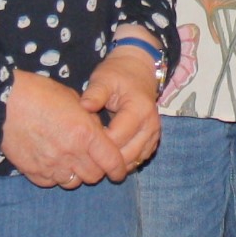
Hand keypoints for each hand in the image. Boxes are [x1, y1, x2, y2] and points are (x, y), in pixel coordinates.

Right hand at [3, 69, 131, 189]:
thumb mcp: (73, 100)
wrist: (3, 102)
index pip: (112, 162)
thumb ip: (90, 121)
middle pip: (94, 176)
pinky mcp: (33, 171)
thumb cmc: (39, 94)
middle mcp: (71, 153)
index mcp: (85, 133)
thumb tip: (99, 135)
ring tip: (71, 161)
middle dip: (98, 171)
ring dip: (76, 174)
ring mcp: (51, 165)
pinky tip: (52, 162)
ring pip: (73, 182)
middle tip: (93, 162)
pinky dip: (55, 176)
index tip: (119, 172)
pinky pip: (52, 182)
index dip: (119, 169)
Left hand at [81, 46, 162, 170]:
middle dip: (105, 158)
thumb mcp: (104, 79)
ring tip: (94, 157)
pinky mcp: (152, 142)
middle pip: (126, 155)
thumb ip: (95, 94)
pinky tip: (107, 156)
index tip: (81, 140)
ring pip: (133, 162)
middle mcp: (150, 126)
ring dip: (114, 163)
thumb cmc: (117, 75)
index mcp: (139, 110)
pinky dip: (123, 162)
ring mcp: (153, 135)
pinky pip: (137, 160)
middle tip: (84, 154)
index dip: (97, 143)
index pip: (117, 138)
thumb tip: (84, 107)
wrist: (138, 72)